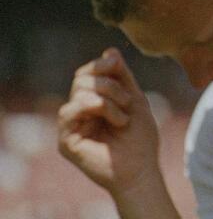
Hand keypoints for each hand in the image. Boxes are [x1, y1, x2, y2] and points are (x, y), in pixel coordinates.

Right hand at [57, 48, 161, 196]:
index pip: (87, 73)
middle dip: (109, 84)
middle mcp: (78, 113)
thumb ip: (122, 76)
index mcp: (93, 102)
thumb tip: (109, 50)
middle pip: (81, 79)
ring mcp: (71, 126)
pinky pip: (69, 111)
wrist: (142, 168)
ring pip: (78, 92)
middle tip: (128, 101)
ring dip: (108, 98)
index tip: (116, 63)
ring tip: (123, 116)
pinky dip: (98, 109)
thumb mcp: (135, 99)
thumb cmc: (141, 138)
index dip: (100, 64)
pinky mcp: (65, 140)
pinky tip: (116, 121)